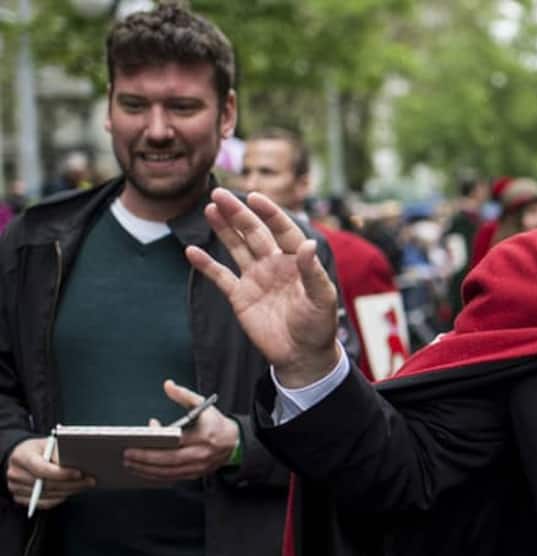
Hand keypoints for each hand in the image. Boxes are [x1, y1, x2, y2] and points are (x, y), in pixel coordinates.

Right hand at [6, 437, 92, 509]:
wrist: (22, 457)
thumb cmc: (38, 449)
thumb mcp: (48, 443)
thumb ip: (59, 452)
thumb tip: (77, 462)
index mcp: (21, 456)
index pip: (41, 469)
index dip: (62, 473)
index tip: (79, 473)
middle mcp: (15, 473)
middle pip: (46, 484)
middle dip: (71, 483)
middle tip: (89, 480)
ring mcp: (16, 488)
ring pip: (48, 495)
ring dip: (69, 491)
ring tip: (84, 485)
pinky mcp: (20, 498)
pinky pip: (44, 503)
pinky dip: (60, 498)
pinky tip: (71, 491)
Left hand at [124, 380, 239, 481]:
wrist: (234, 443)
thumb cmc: (216, 423)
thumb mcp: (203, 405)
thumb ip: (184, 395)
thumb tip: (168, 385)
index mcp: (204, 436)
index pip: (177, 440)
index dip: (159, 439)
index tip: (143, 434)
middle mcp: (201, 454)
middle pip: (169, 460)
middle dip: (146, 458)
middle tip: (127, 454)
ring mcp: (198, 467)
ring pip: (169, 472)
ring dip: (147, 469)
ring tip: (129, 463)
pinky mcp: (194, 474)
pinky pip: (172, 478)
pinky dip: (155, 475)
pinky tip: (142, 470)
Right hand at [186, 189, 340, 386]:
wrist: (302, 356)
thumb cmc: (318, 326)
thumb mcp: (321, 299)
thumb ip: (313, 273)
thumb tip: (308, 244)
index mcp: (296, 260)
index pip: (282, 230)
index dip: (269, 213)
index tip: (254, 197)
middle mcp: (274, 264)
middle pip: (253, 233)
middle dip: (237, 213)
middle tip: (218, 193)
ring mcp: (255, 278)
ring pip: (236, 247)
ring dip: (223, 229)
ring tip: (209, 208)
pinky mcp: (240, 297)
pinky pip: (221, 276)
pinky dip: (206, 265)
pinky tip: (191, 251)